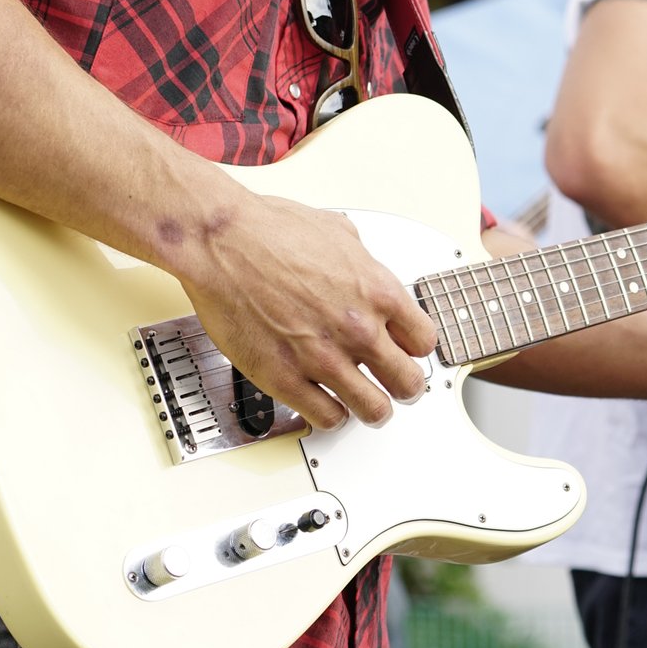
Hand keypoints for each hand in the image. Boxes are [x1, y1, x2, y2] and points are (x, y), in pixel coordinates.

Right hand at [179, 195, 437, 428]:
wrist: (221, 241)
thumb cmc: (270, 230)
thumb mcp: (339, 232)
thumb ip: (362, 262)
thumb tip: (365, 270)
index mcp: (378, 291)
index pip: (424, 341)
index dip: (415, 349)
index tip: (407, 352)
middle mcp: (358, 328)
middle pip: (408, 383)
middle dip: (404, 386)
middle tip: (396, 386)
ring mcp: (323, 358)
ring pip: (374, 410)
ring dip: (373, 409)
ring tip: (366, 405)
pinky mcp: (285, 379)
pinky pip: (327, 418)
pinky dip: (331, 416)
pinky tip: (327, 405)